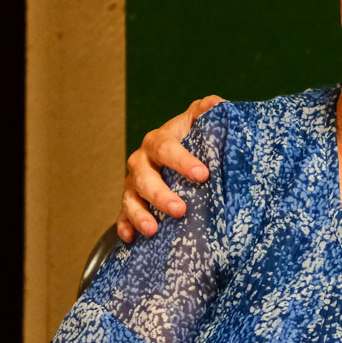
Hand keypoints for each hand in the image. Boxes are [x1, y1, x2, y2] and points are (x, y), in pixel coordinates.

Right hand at [117, 96, 222, 241]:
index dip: (183, 161)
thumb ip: (210, 111)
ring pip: (131, 197)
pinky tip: (130, 238)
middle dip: (161, 194)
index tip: (203, 175)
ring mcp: (134, 181)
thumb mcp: (202, 122)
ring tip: (153, 229)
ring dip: (140, 214)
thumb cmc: (195, 138)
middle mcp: (143, 160)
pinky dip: (125, 226)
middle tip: (180, 210)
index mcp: (160, 140)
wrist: (180, 152)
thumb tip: (219, 104)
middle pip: (144, 177)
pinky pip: (122, 215)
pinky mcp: (131, 200)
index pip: (167, 148)